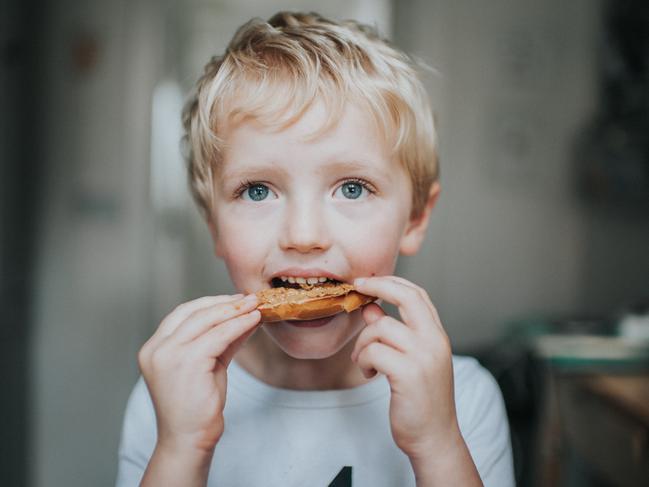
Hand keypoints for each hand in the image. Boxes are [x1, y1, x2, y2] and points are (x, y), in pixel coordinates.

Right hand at [138, 294, 259, 454]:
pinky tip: (253, 320)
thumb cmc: (197, 406)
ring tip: (255, 306)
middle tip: (249, 298)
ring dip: (234, 310)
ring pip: (207, 320)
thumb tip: (245, 316)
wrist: (188, 440)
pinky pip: (219, 335)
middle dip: (224, 303)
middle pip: (194, 312)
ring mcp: (168, 354)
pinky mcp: (187, 362)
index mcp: (154, 348)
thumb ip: (221, 340)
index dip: (210, 302)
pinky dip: (239, 324)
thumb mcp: (207, 365)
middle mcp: (156, 348)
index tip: (234, 299)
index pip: (182, 314)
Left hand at [351, 276, 457, 459]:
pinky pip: (373, 351)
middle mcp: (435, 341)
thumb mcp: (410, 361)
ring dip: (363, 344)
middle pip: (406, 296)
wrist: (434, 437)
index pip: (417, 294)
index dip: (391, 282)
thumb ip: (393, 334)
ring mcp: (423, 356)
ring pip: (380, 327)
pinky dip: (363, 360)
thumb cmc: (420, 400)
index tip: (368, 282)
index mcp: (437, 336)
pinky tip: (368, 373)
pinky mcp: (408, 373)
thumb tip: (371, 309)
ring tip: (364, 362)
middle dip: (377, 286)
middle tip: (357, 289)